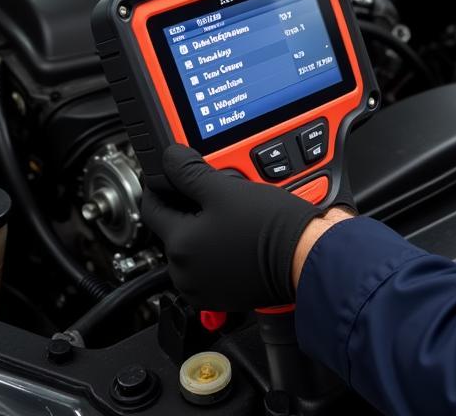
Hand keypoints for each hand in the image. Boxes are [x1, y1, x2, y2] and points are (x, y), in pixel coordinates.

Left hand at [142, 145, 320, 309]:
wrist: (303, 257)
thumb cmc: (270, 227)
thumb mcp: (226, 188)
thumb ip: (190, 172)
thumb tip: (169, 160)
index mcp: (179, 245)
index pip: (152, 207)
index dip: (162, 185)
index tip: (172, 174)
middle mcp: (184, 273)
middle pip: (175, 228)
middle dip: (191, 207)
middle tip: (215, 191)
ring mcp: (203, 287)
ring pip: (193, 247)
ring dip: (205, 229)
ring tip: (232, 213)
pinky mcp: (223, 294)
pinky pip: (210, 264)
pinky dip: (218, 248)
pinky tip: (238, 234)